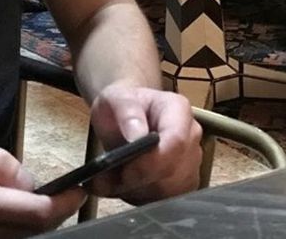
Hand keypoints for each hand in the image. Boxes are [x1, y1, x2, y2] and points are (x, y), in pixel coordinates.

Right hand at [0, 133, 86, 238]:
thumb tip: (28, 181)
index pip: (36, 214)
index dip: (64, 204)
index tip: (79, 190)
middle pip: (32, 233)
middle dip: (53, 213)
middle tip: (64, 192)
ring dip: (33, 222)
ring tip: (37, 198)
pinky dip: (14, 228)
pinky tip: (11, 209)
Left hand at [87, 84, 201, 203]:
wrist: (124, 115)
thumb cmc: (123, 103)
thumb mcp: (116, 99)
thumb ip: (127, 112)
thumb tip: (137, 136)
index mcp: (178, 110)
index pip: (176, 142)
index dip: (152, 161)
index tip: (125, 169)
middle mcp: (191, 137)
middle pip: (174, 172)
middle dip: (140, 179)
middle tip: (109, 176)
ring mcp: (190, 162)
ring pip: (170, 192)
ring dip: (137, 191)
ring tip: (110, 179)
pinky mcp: (183, 183)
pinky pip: (165, 200)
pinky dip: (139, 198)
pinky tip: (121, 185)